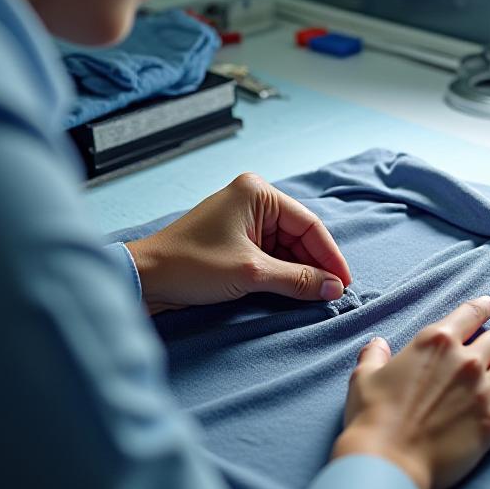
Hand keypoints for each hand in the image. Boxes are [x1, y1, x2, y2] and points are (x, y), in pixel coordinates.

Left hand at [126, 172, 351, 312]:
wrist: (146, 279)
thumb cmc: (190, 266)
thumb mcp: (251, 273)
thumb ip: (298, 279)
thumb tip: (333, 288)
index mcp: (257, 193)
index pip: (308, 224)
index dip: (329, 256)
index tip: (344, 283)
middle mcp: (252, 199)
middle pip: (299, 234)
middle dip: (315, 265)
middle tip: (332, 294)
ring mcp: (242, 218)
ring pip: (286, 246)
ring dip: (300, 271)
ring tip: (316, 296)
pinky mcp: (234, 238)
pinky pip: (269, 253)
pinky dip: (282, 272)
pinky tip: (294, 290)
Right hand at [331, 297, 489, 488]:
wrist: (389, 459)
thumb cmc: (373, 415)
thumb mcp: (364, 377)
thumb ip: (374, 356)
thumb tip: (378, 344)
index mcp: (435, 342)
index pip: (469, 314)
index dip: (482, 307)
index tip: (489, 304)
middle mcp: (465, 361)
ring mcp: (483, 392)